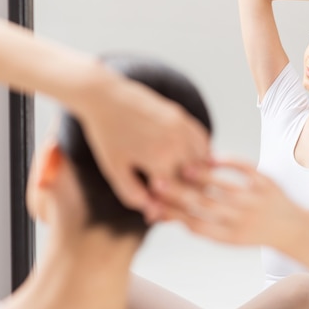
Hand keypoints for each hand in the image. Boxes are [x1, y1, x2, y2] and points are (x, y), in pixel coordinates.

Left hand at [73, 65, 211, 218]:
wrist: (105, 96)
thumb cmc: (107, 135)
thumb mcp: (114, 170)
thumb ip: (133, 194)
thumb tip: (151, 212)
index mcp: (159, 161)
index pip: (178, 194)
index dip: (170, 206)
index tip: (162, 210)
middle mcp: (176, 144)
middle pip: (194, 180)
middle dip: (186, 192)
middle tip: (175, 199)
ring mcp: (182, 128)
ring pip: (204, 161)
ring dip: (197, 174)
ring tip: (186, 183)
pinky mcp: (183, 117)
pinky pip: (203, 141)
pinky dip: (202, 154)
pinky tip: (193, 162)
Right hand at [150, 159, 305, 247]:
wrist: (292, 229)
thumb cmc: (251, 231)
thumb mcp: (226, 236)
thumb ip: (199, 225)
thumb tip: (163, 216)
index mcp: (229, 236)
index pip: (194, 224)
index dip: (171, 213)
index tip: (152, 200)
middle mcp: (242, 220)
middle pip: (204, 205)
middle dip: (178, 194)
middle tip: (157, 181)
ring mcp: (256, 201)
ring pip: (223, 186)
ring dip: (200, 176)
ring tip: (183, 167)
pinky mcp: (267, 184)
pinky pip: (245, 169)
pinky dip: (226, 161)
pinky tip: (211, 157)